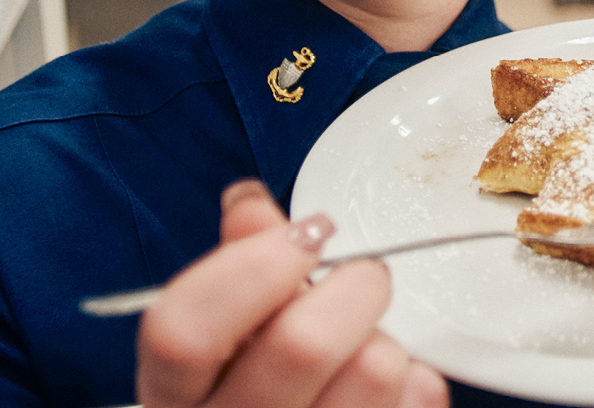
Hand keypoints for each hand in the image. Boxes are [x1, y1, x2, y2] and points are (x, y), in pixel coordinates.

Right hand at [137, 179, 448, 407]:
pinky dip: (415, 374)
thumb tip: (248, 203)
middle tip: (362, 275)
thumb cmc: (251, 385)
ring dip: (383, 336)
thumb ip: (241, 265)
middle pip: (301, 345)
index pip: (186, 332)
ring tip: (366, 339)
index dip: (253, 268)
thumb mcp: (226, 332)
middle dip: (353, 284)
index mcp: (175, 394)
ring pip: (373, 370)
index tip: (305, 237)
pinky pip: (418, 396)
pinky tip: (387, 379)